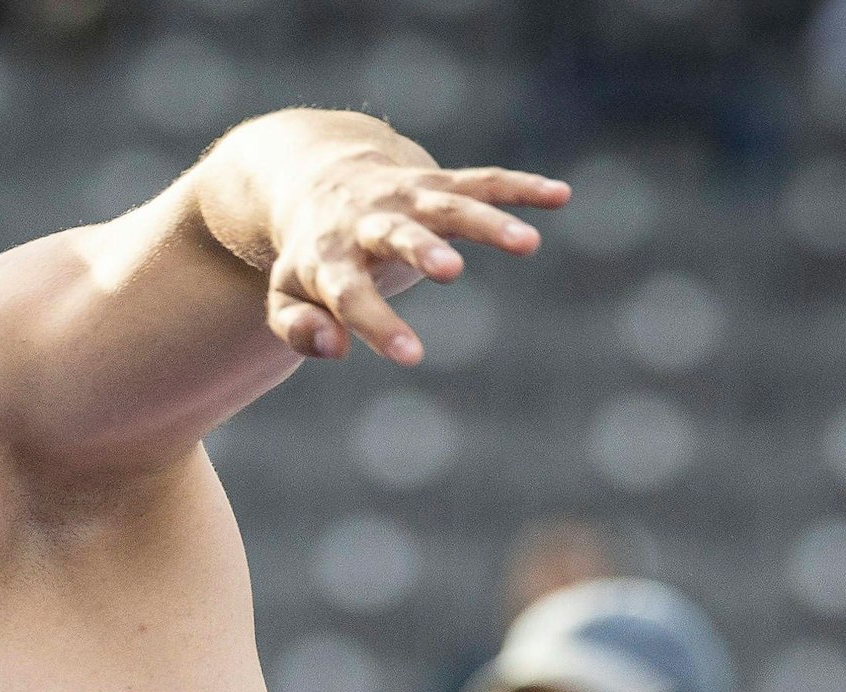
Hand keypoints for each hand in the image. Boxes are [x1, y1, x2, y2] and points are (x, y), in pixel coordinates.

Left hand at [266, 157, 569, 364]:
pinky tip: (560, 196)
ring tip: (528, 244)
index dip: (378, 323)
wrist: (316, 182)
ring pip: (448, 205)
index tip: (413, 356)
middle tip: (452, 271)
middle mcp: (367, 222)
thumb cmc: (309, 259)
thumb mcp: (285, 296)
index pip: (349, 294)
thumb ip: (298, 327)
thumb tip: (335, 348)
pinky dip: (519, 188)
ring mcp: (405, 198)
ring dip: (486, 221)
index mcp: (327, 258)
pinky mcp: (439, 183)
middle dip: (422, 250)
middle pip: (395, 234)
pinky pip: (483, 182)